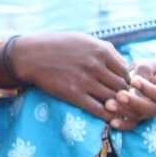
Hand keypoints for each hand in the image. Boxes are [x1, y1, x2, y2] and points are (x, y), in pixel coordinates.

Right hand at [10, 33, 129, 121]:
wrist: (29, 55)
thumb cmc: (56, 45)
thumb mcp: (83, 39)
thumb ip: (105, 50)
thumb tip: (125, 65)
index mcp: (101, 50)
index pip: (127, 73)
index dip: (126, 82)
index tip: (121, 86)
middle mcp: (95, 66)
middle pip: (122, 88)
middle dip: (124, 95)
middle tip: (120, 100)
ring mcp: (85, 81)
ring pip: (113, 100)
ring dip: (116, 106)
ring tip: (115, 109)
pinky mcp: (74, 94)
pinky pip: (98, 110)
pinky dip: (107, 116)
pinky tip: (107, 116)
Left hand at [106, 61, 155, 129]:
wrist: (145, 78)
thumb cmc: (147, 69)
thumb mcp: (148, 65)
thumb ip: (143, 71)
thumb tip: (134, 81)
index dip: (149, 90)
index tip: (134, 80)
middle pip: (151, 109)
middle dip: (134, 103)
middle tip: (119, 95)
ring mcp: (149, 113)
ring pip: (139, 116)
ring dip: (124, 112)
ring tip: (109, 104)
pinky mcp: (138, 117)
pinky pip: (132, 124)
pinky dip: (122, 124)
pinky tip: (111, 122)